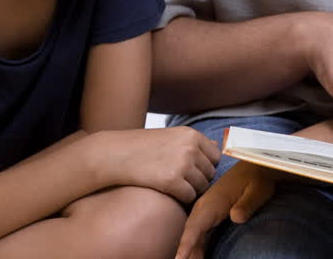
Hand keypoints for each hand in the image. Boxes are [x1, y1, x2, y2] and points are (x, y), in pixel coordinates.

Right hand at [96, 127, 220, 202]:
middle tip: (178, 179)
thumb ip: (194, 142)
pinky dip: (180, 198)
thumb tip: (218, 146)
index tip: (190, 169)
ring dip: (190, 190)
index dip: (205, 166)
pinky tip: (166, 191)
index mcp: (191, 134)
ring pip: (201, 187)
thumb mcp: (171, 136)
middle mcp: (190, 147)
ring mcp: (182, 164)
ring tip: (172, 184)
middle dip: (198, 179)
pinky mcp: (172, 181)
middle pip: (210, 173)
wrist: (114, 154)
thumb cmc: (142, 147)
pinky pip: (189, 197)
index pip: (216, 156)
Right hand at [175, 161, 277, 258]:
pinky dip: (195, 246)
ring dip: (190, 251)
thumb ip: (247, 204)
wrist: (256, 168)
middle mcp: (204, 207)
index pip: (195, 227)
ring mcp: (206, 211)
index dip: (186, 245)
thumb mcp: (258, 191)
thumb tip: (236, 217)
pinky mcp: (211, 214)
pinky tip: (198, 257)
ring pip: (193, 235)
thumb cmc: (258, 179)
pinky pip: (199, 233)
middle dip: (185, 252)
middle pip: (189, 234)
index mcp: (213, 202)